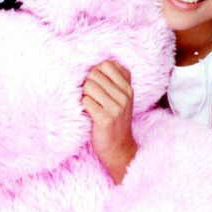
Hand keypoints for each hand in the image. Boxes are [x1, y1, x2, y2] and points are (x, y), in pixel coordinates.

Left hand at [81, 60, 136, 183]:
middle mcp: (124, 96)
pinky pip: (86, 102)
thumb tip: (98, 63)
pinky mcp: (105, 119)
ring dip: (85, 95)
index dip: (97, 72)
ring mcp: (116, 107)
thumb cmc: (115, 120)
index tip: (97, 84)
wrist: (119, 148)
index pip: (107, 65)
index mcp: (128, 88)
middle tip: (91, 97)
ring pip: (89, 86)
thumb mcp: (122, 99)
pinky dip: (83, 107)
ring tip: (91, 105)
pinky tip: (89, 114)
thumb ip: (115, 80)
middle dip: (88, 83)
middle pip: (95, 74)